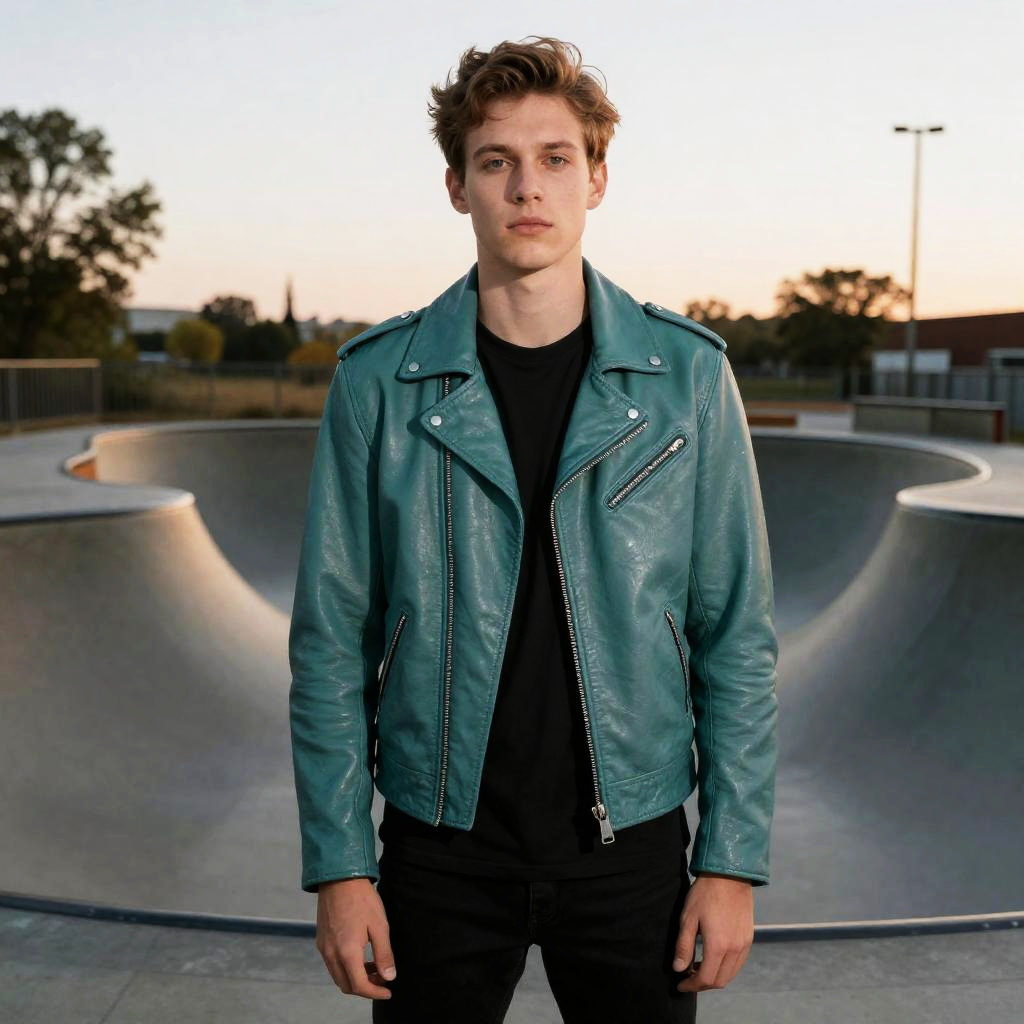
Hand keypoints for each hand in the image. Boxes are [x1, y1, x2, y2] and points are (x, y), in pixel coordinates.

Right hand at [315, 877, 395, 999]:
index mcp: (347, 952)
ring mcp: (323, 948)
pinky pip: (332, 964)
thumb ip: (384, 954)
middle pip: (346, 985)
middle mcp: (331, 954)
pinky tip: (360, 955)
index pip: (359, 986)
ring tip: (373, 966)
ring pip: (338, 976)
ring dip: (355, 978)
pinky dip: (346, 967)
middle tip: (382, 979)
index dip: (375, 992)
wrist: (339, 878)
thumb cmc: (362, 899)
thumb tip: (389, 976)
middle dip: (365, 987)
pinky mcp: (321, 940)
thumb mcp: (379, 926)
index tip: (388, 991)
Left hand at [672, 872, 753, 991]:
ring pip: (731, 974)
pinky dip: (726, 968)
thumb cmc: (705, 893)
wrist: (729, 875)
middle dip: (702, 984)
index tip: (680, 984)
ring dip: (715, 977)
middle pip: (720, 980)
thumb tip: (679, 969)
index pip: (705, 978)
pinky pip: (738, 963)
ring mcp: (744, 944)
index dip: (691, 985)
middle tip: (688, 979)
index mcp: (718, 946)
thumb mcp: (688, 918)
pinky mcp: (749, 938)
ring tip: (698, 968)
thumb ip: (684, 946)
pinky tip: (714, 958)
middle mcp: (734, 949)